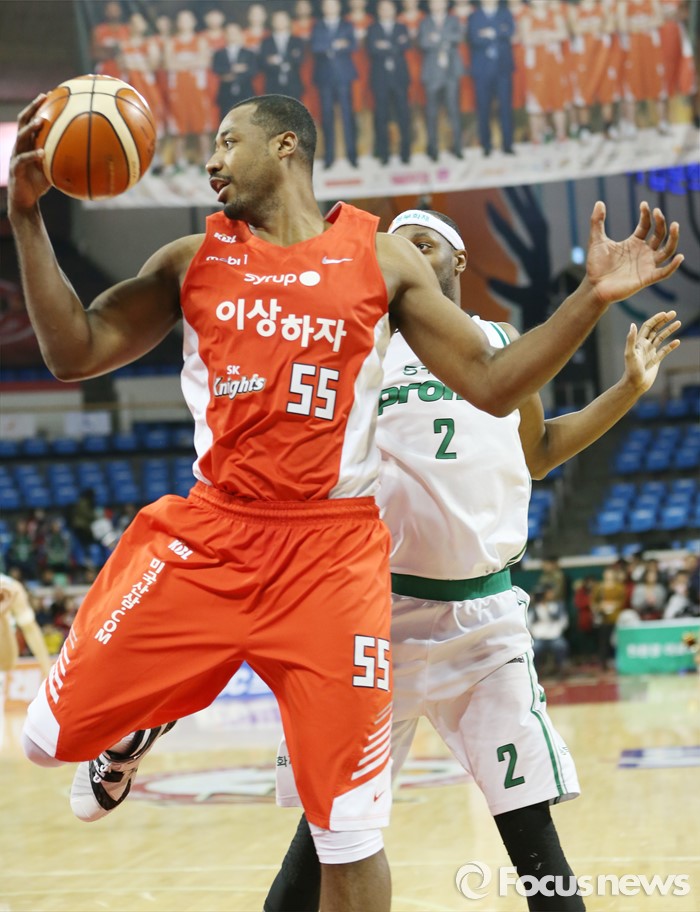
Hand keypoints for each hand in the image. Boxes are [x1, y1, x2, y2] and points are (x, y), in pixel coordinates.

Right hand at [8, 95, 51, 215]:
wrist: (26, 201)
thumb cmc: (40, 184)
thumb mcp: (54, 168)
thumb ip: (63, 160)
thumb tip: (86, 156)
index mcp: (28, 143)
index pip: (31, 120)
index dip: (38, 107)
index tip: (49, 94)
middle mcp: (20, 145)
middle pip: (23, 121)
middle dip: (32, 108)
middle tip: (42, 98)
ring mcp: (16, 155)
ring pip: (21, 136)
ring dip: (30, 128)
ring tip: (41, 121)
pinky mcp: (16, 168)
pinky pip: (23, 159)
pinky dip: (32, 155)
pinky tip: (42, 153)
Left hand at [586, 201, 682, 306]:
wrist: (594, 286)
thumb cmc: (596, 266)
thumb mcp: (596, 240)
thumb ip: (597, 222)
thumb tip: (599, 202)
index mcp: (634, 243)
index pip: (646, 226)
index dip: (647, 215)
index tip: (644, 205)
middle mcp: (643, 252)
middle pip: (659, 235)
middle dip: (661, 222)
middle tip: (657, 212)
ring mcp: (646, 265)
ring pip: (667, 250)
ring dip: (673, 238)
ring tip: (675, 225)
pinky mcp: (646, 278)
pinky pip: (664, 272)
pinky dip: (673, 266)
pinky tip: (679, 257)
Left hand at [622, 310, 680, 393]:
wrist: (635, 384)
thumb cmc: (631, 370)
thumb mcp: (630, 354)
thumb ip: (631, 339)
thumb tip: (632, 324)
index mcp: (639, 342)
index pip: (648, 326)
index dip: (656, 319)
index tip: (665, 313)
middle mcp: (645, 345)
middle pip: (655, 329)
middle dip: (664, 321)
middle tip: (674, 313)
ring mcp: (651, 352)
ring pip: (661, 338)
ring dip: (669, 330)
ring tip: (679, 322)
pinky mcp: (656, 360)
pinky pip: (665, 351)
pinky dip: (671, 345)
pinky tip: (677, 341)